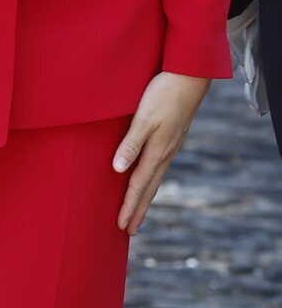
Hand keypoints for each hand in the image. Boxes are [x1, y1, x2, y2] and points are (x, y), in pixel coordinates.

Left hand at [113, 72, 210, 234]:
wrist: (189, 77)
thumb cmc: (163, 94)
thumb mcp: (144, 118)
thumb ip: (131, 143)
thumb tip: (118, 170)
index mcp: (157, 152)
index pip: (138, 185)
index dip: (129, 206)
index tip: (121, 226)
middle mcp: (165, 154)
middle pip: (149, 188)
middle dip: (138, 210)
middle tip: (129, 230)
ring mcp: (170, 147)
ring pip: (155, 179)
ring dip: (145, 197)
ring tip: (138, 211)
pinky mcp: (172, 138)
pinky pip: (159, 167)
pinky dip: (151, 180)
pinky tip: (149, 179)